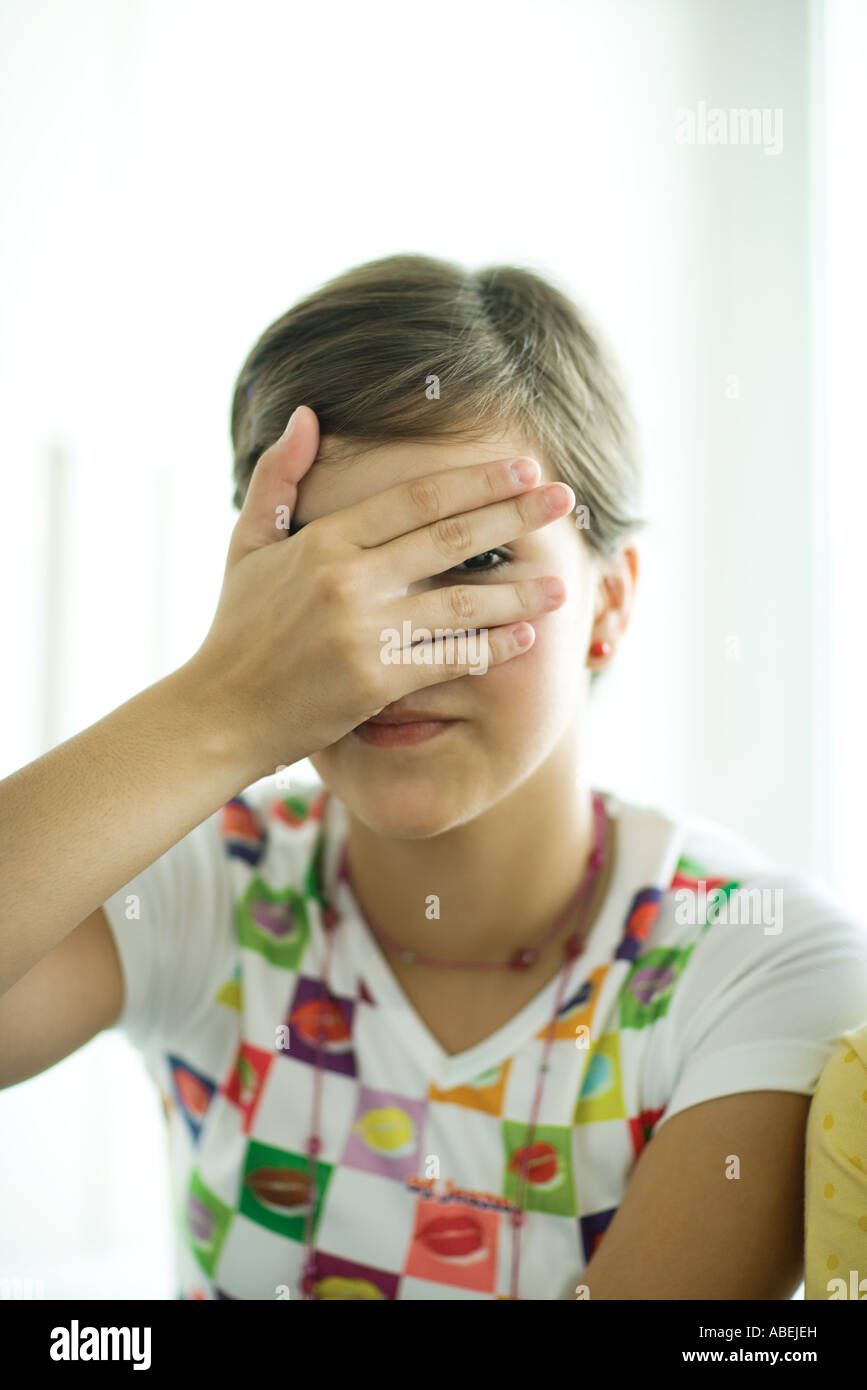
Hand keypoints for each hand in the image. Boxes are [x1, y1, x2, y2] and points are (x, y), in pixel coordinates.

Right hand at [190, 405, 574, 781]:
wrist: (219, 714)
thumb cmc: (236, 629)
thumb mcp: (246, 544)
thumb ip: (279, 478)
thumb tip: (306, 414)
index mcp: (323, 540)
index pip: (416, 498)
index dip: (477, 480)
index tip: (524, 468)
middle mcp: (346, 580)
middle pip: (449, 537)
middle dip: (515, 515)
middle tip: (565, 500)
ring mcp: (362, 632)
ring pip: (460, 604)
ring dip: (518, 593)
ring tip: (561, 584)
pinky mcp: (373, 682)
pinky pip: (448, 661)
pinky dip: (490, 650)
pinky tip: (525, 639)